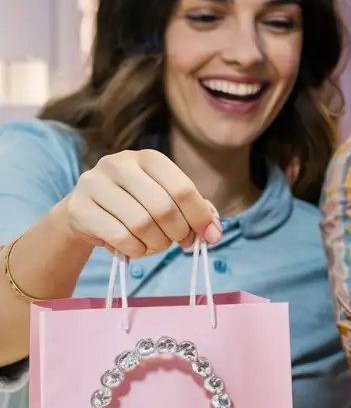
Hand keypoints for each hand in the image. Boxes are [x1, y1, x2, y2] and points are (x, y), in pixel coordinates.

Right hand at [63, 150, 220, 258]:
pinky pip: (119, 236)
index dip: (199, 217)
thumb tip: (214, 233)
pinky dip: (135, 249)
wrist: (85, 212)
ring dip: (157, 243)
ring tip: (156, 244)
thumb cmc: (136, 206)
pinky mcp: (79, 207)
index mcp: (149, 158)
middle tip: (179, 242)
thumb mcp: (168, 201)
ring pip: (141, 224)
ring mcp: (94, 183)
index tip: (208, 235)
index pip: (183, 188)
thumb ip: (196, 211)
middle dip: (178, 232)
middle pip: (163, 207)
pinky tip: (136, 248)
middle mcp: (119, 164)